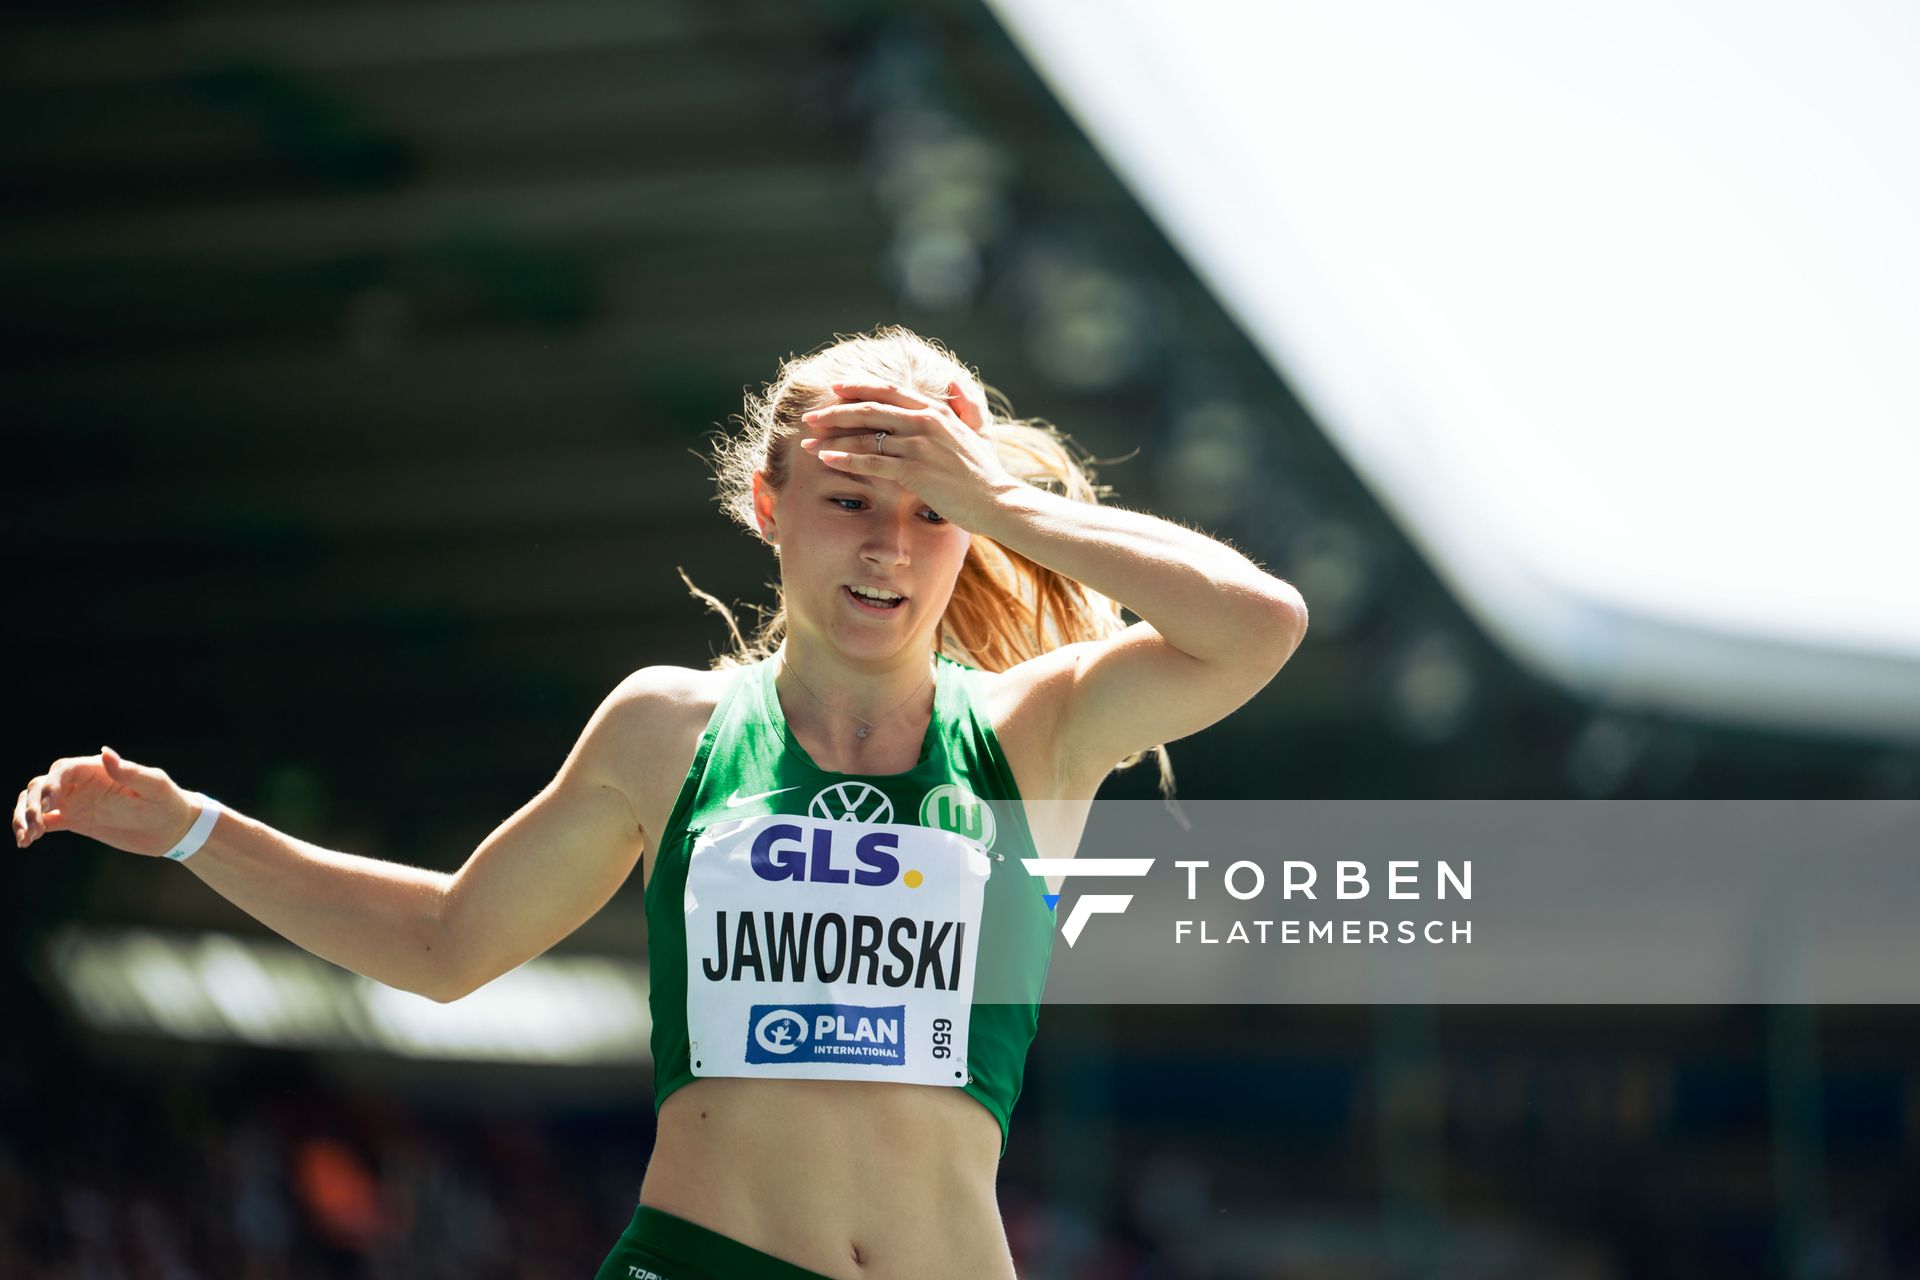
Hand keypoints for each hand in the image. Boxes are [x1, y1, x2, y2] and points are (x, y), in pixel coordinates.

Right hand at [13, 746, 200, 856]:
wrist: (174, 829)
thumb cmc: (169, 802)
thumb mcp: (155, 786)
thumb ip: (130, 771)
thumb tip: (104, 752)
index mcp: (98, 770)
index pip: (62, 770)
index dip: (49, 784)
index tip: (50, 804)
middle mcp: (82, 783)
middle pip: (41, 786)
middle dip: (31, 803)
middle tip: (34, 825)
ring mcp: (77, 802)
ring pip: (36, 802)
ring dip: (24, 815)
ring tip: (26, 837)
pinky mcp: (76, 821)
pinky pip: (45, 822)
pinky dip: (31, 829)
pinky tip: (27, 842)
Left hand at [797, 379, 1013, 531]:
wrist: (997, 501)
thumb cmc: (986, 471)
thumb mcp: (980, 431)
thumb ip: (967, 405)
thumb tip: (954, 381)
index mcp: (936, 410)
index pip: (888, 390)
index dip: (858, 387)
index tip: (835, 388)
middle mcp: (925, 421)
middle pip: (869, 408)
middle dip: (835, 412)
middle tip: (810, 418)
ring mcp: (919, 445)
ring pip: (866, 435)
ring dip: (833, 438)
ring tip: (808, 444)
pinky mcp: (914, 470)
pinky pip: (872, 461)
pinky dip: (846, 459)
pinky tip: (827, 459)